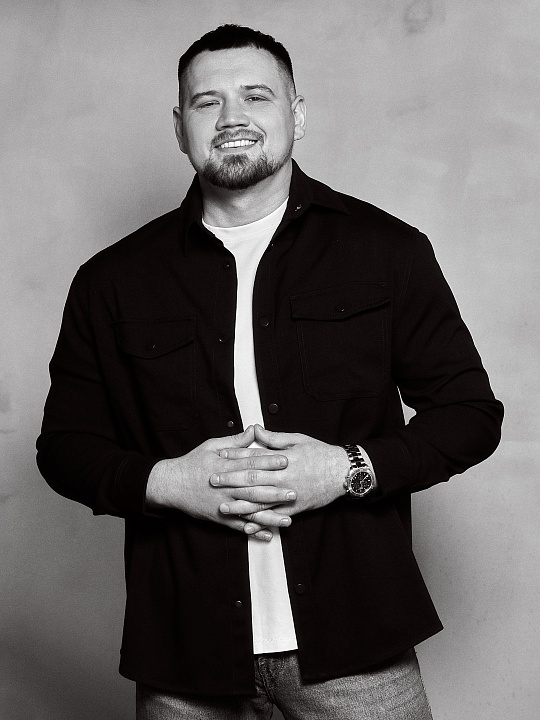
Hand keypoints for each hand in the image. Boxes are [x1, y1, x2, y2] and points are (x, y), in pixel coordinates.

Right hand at [145, 426, 295, 540]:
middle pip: (253, 488)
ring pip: (249, 510)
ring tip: (287, 519)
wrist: (170, 485)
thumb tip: (254, 430)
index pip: (250, 463)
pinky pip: (239, 526)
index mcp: (224, 466)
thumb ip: (235, 441)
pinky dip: (254, 530)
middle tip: (294, 492)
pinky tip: (269, 534)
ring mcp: (223, 503)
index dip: (268, 462)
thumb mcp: (211, 446)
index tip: (285, 461)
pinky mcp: (219, 518)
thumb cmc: (192, 463)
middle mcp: (225, 486)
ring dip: (270, 516)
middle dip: (275, 491)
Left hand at [217, 425, 348, 518]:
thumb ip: (273, 438)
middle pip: (252, 480)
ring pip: (260, 502)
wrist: (343, 472)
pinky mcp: (295, 509)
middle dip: (230, 481)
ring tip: (223, 508)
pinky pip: (275, 517)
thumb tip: (254, 430)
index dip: (235, 457)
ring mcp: (289, 495)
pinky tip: (247, 528)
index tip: (220, 456)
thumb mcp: (297, 440)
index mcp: (282, 460)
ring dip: (240, 506)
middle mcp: (283, 478)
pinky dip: (261, 523)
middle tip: (212, 481)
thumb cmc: (320, 453)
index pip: (254, 457)